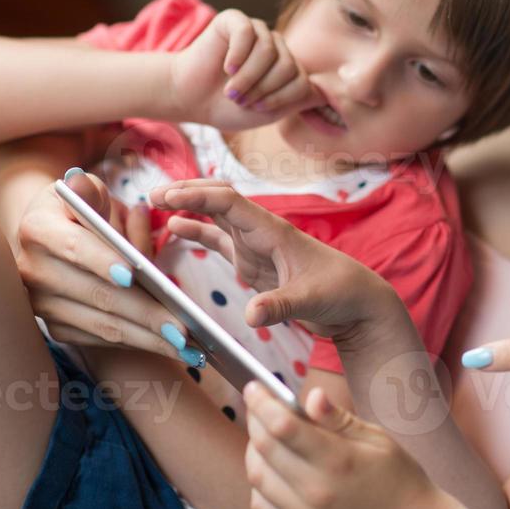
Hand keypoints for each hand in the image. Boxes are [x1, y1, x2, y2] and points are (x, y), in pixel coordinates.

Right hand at [15, 170, 195, 361]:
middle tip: (185, 327)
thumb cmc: (81, 209)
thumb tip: (107, 198)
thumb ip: (95, 191)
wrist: (51, 235)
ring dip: (148, 338)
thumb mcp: (86, 191)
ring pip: (103, 325)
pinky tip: (170, 346)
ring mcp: (42, 304)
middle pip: (97, 295)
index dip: (103, 260)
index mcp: (38, 229)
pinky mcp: (55, 327)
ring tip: (188, 345)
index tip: (134, 274)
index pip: (75, 246)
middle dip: (145, 313)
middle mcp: (32, 270)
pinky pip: (102, 340)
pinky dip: (138, 344)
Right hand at [148, 179, 403, 342]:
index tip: (166, 196)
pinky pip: (220, 240)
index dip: (197, 197)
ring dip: (188, 206)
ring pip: (217, 216)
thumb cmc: (341, 293)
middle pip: (219, 200)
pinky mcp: (254, 263)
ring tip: (153, 202)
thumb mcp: (311, 300)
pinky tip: (175, 227)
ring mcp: (256, 246)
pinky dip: (198, 232)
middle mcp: (262, 232)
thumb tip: (250, 315)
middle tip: (150, 194)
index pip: (230, 203)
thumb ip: (281, 305)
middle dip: (186, 193)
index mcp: (275, 232)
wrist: (358, 302)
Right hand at [168, 9, 313, 129]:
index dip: (279, 99)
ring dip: (248, 77)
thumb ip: (297, 101)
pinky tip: (225, 67)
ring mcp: (256, 31)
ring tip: (231, 89)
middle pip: (288, 66)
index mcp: (286, 66)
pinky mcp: (235, 21)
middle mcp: (275, 46)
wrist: (190, 98)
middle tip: (239, 99)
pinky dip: (237, 55)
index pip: (302, 82)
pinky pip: (248, 33)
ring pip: (269, 51)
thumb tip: (325, 94)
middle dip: (264, 89)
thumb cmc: (227, 106)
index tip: (256, 109)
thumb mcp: (269, 111)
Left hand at [242, 381, 444, 508]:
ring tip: (265, 435)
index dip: (262, 403)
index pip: (283, 426)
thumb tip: (310, 396)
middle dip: (254, 419)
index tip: (254, 387)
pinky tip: (272, 470)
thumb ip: (338, 419)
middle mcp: (316, 493)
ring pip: (257, 477)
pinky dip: (258, 483)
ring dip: (254, 450)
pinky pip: (261, 507)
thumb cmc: (400, 480)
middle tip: (258, 405)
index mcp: (339, 461)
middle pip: (264, 448)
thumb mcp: (378, 440)